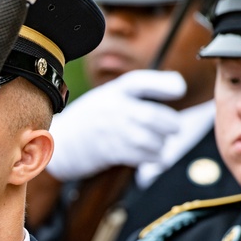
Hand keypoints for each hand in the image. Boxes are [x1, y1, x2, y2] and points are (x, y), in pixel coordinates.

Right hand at [46, 69, 185, 180]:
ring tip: (161, 145)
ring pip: (148, 139)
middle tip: (175, 128)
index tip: (180, 90)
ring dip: (161, 144)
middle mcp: (112, 109)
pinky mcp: (109, 152)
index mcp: (113, 92)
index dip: (164, 84)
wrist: (60, 142)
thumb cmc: (90, 120)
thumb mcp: (106, 97)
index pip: (140, 83)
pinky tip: (156, 158)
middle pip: (150, 115)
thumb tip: (173, 87)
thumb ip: (133, 94)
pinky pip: (139, 156)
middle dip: (170, 124)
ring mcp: (110, 131)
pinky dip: (153, 158)